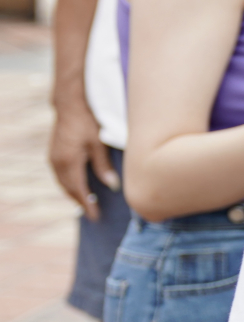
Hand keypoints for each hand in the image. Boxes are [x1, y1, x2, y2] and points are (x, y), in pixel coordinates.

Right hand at [48, 100, 114, 219]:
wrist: (70, 104)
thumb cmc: (88, 122)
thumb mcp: (99, 144)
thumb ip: (104, 166)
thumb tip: (112, 186)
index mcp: (69, 162)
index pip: (78, 190)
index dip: (86, 204)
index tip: (94, 216)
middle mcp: (57, 163)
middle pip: (68, 189)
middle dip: (80, 202)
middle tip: (93, 213)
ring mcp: (53, 158)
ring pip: (63, 183)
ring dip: (74, 193)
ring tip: (87, 202)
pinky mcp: (54, 153)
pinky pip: (60, 175)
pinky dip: (69, 183)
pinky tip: (78, 185)